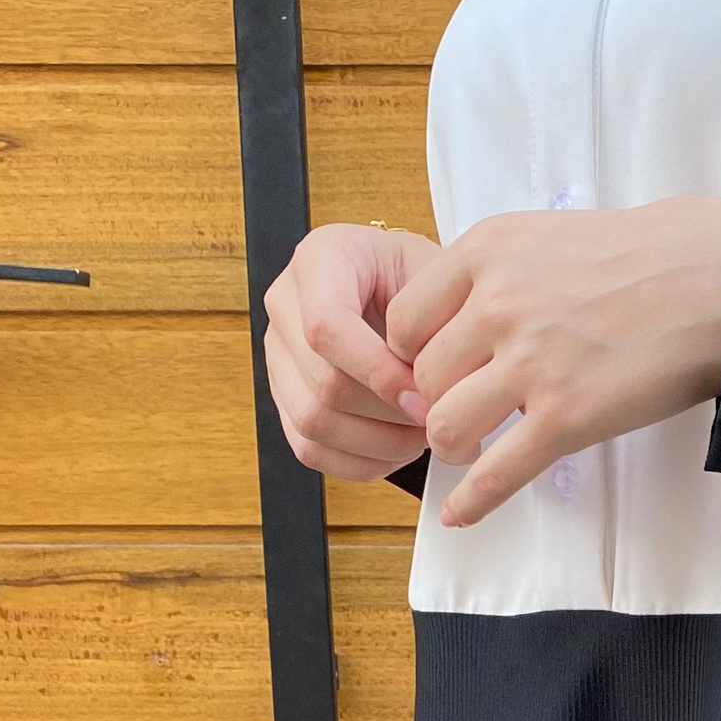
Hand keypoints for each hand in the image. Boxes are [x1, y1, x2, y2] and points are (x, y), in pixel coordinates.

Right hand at [264, 222, 441, 483]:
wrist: (411, 288)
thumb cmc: (426, 280)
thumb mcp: (440, 279)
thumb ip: (433, 328)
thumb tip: (425, 399)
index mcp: (320, 259)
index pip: (326, 328)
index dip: (378, 373)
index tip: (423, 398)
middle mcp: (287, 304)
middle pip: (322, 383)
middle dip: (388, 415)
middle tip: (436, 420)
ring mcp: (280, 354)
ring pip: (313, 423)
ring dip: (378, 443)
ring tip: (423, 434)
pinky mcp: (286, 397)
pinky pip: (310, 448)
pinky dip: (360, 461)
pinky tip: (398, 449)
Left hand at [383, 196, 720, 526]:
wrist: (717, 279)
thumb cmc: (648, 256)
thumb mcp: (548, 236)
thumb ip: (497, 273)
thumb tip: (462, 318)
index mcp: (487, 252)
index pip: (405, 321)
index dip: (413, 354)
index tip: (438, 368)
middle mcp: (498, 304)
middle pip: (422, 378)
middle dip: (437, 400)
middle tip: (467, 408)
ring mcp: (530, 363)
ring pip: (445, 426)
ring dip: (455, 443)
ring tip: (477, 445)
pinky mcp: (566, 417)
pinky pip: (496, 474)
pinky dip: (471, 502)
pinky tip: (458, 514)